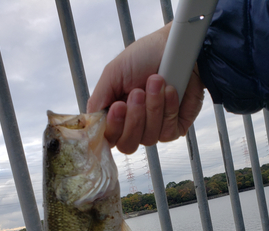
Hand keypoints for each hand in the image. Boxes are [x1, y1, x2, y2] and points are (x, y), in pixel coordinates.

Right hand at [87, 23, 204, 153]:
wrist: (178, 48)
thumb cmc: (145, 56)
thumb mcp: (113, 73)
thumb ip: (98, 99)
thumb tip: (90, 123)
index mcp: (116, 115)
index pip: (109, 138)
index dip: (114, 127)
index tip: (119, 106)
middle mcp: (133, 126)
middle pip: (127, 145)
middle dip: (134, 119)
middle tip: (138, 92)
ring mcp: (154, 129)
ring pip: (148, 138)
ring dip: (153, 107)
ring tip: (157, 81)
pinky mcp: (174, 128)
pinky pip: (167, 132)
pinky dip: (169, 109)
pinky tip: (171, 90)